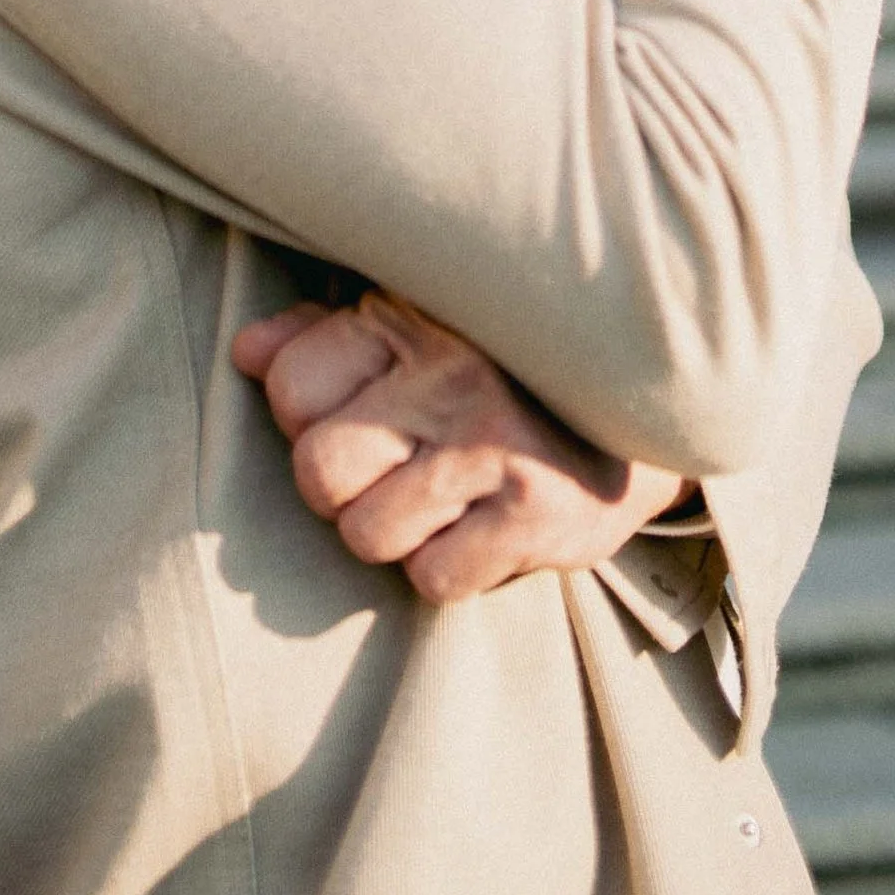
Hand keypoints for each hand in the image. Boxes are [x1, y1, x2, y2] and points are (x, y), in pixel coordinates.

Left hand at [231, 290, 690, 602]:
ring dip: (396, 535)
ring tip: (440, 501)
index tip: (355, 412)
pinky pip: (434, 579)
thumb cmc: (505, 361)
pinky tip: (483, 528)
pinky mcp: (539, 514)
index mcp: (411, 316)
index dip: (306, 416)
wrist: (649, 396)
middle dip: (343, 489)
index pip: (287, 385)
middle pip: (317, 471)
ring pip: (367, 536)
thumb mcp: (419, 322)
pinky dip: (450, 569)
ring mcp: (495, 445)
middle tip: (392, 471)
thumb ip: (324, 335)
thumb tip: (245, 355)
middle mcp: (450, 374)